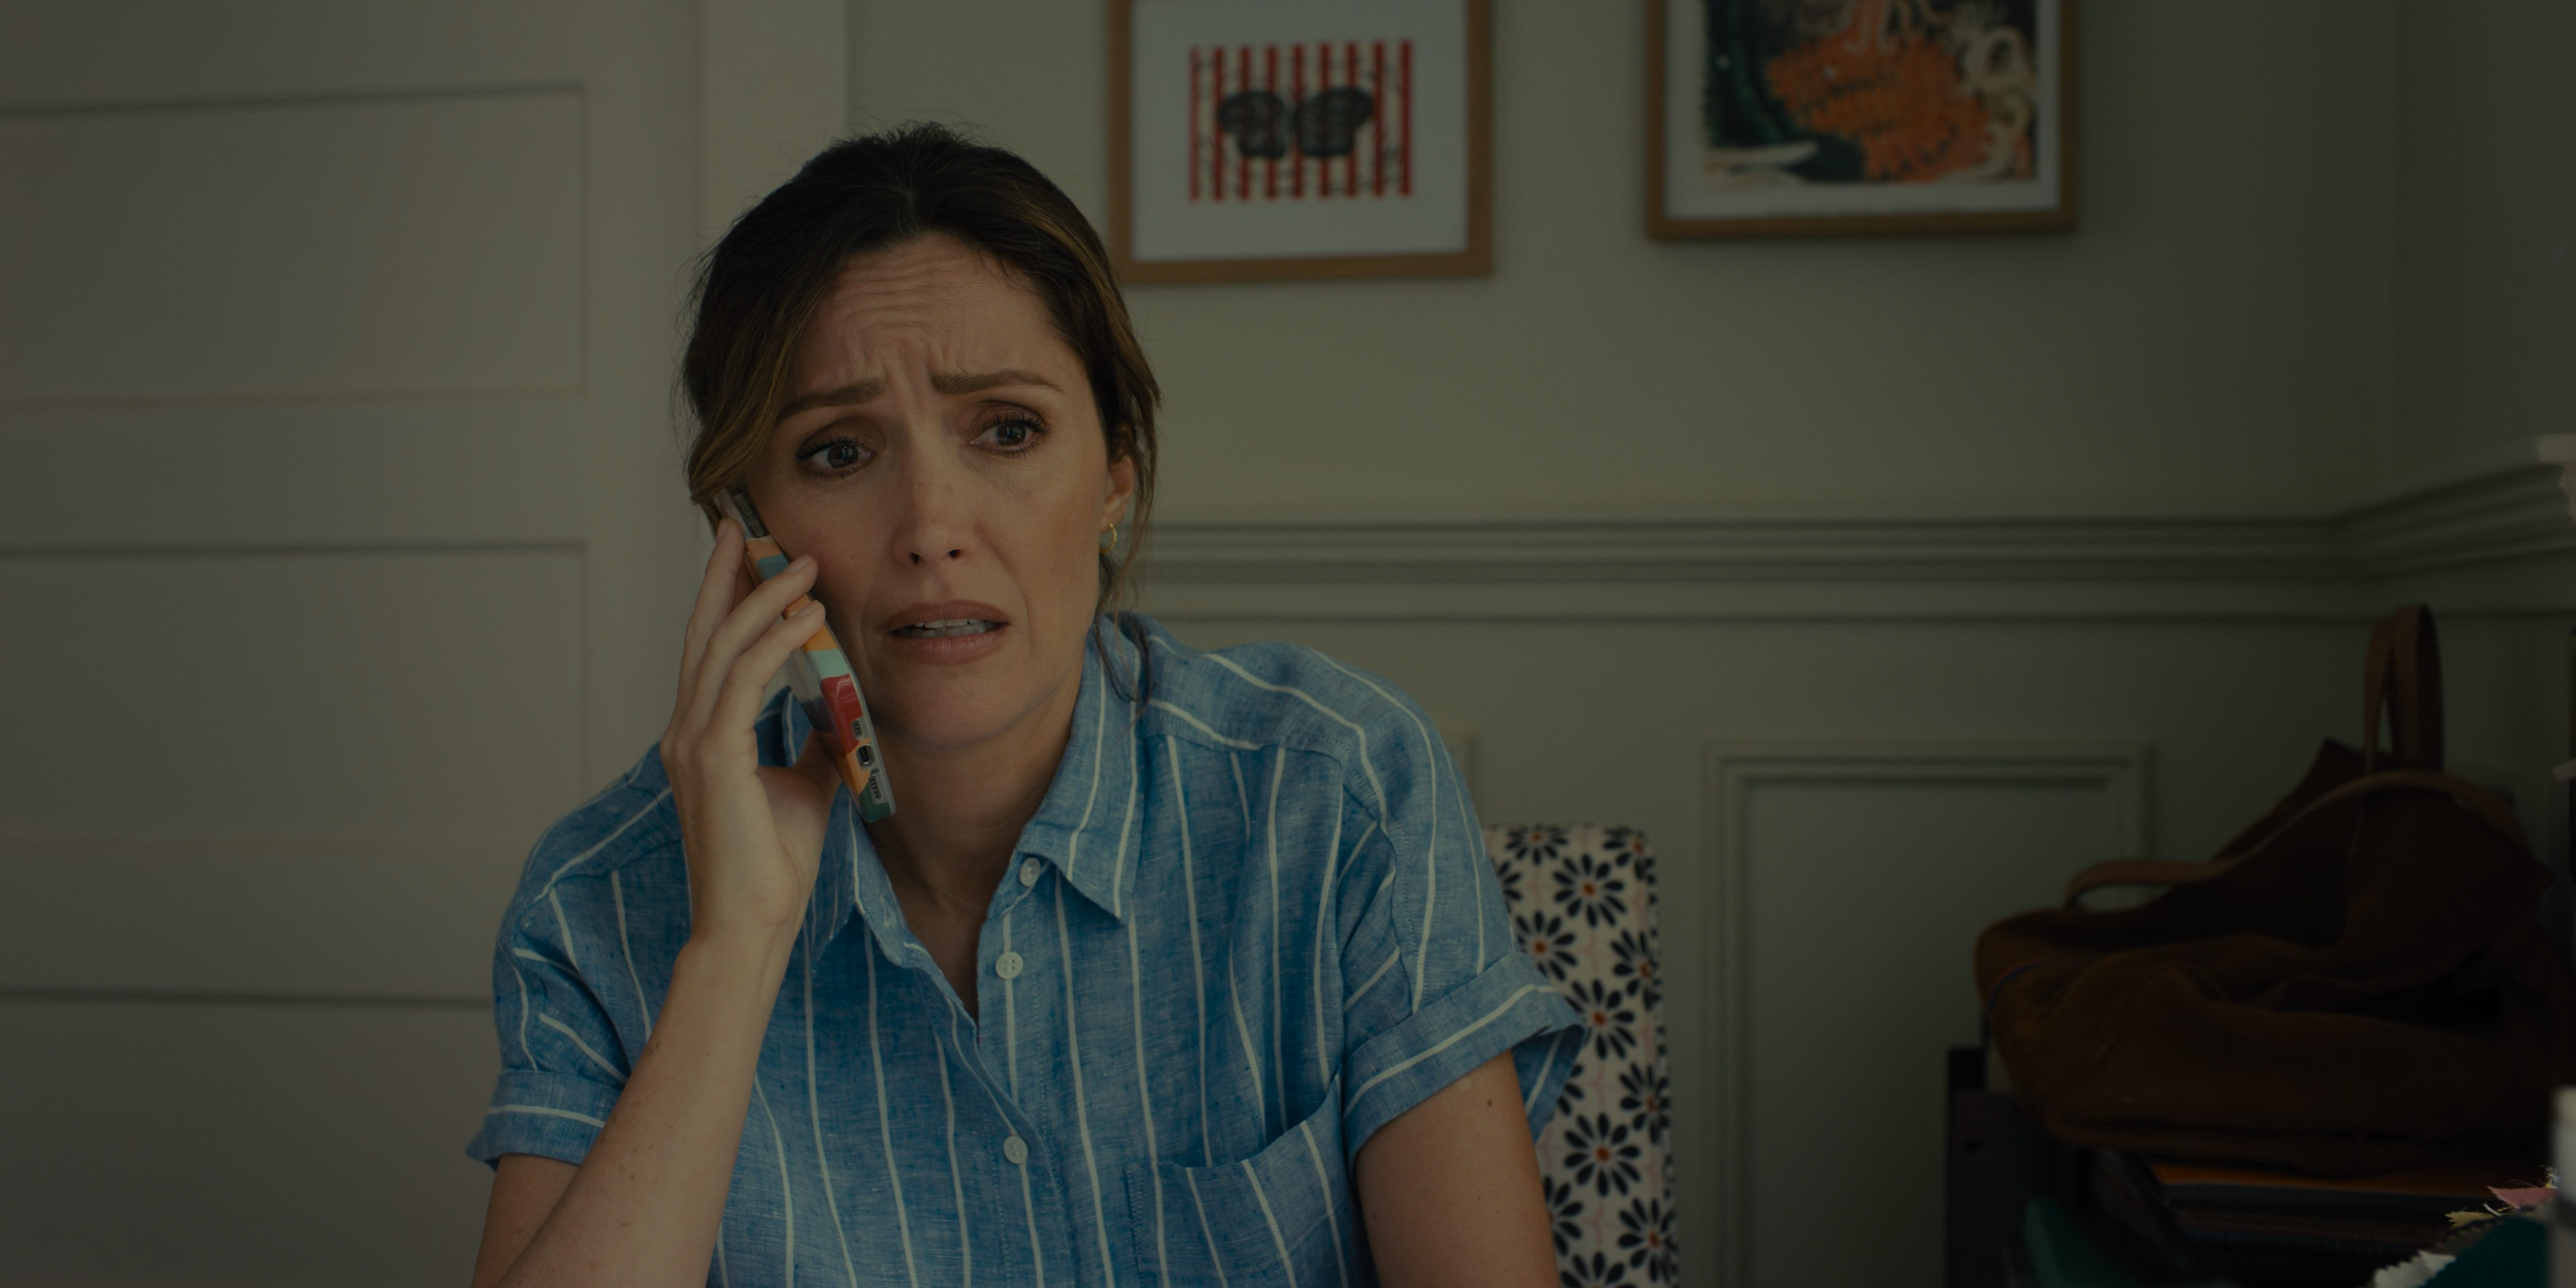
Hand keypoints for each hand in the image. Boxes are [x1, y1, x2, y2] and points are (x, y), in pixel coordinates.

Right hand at [659, 519, 842, 948]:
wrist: (751, 924)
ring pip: (724, 647)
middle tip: (745, 524)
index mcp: (700, 736)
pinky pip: (743, 680)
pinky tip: (807, 618)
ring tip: (803, 566)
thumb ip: (810, 742)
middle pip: (702, 632)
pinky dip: (775, 641)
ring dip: (764, 600)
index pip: (708, 649)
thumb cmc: (772, 864)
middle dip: (724, 575)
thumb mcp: (802, 784)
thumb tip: (836, 709)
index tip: (744, 552)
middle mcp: (686, 731)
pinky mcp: (713, 756)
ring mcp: (693, 742)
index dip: (722, 597)